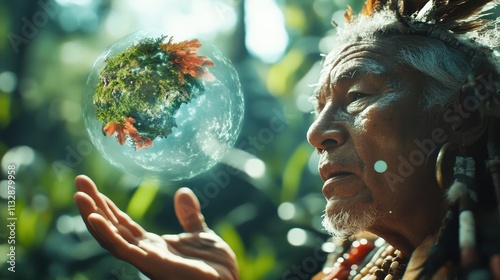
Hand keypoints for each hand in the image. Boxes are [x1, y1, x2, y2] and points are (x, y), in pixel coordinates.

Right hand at [74, 175, 238, 279]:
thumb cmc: (215, 265)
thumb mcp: (200, 233)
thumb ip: (190, 215)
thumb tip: (183, 192)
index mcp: (153, 245)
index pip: (123, 224)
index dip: (107, 206)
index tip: (93, 188)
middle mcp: (144, 252)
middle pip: (112, 227)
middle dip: (94, 205)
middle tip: (79, 181)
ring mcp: (146, 260)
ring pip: (111, 238)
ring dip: (93, 217)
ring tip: (79, 196)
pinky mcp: (153, 265)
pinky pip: (123, 250)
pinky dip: (107, 234)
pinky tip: (94, 218)